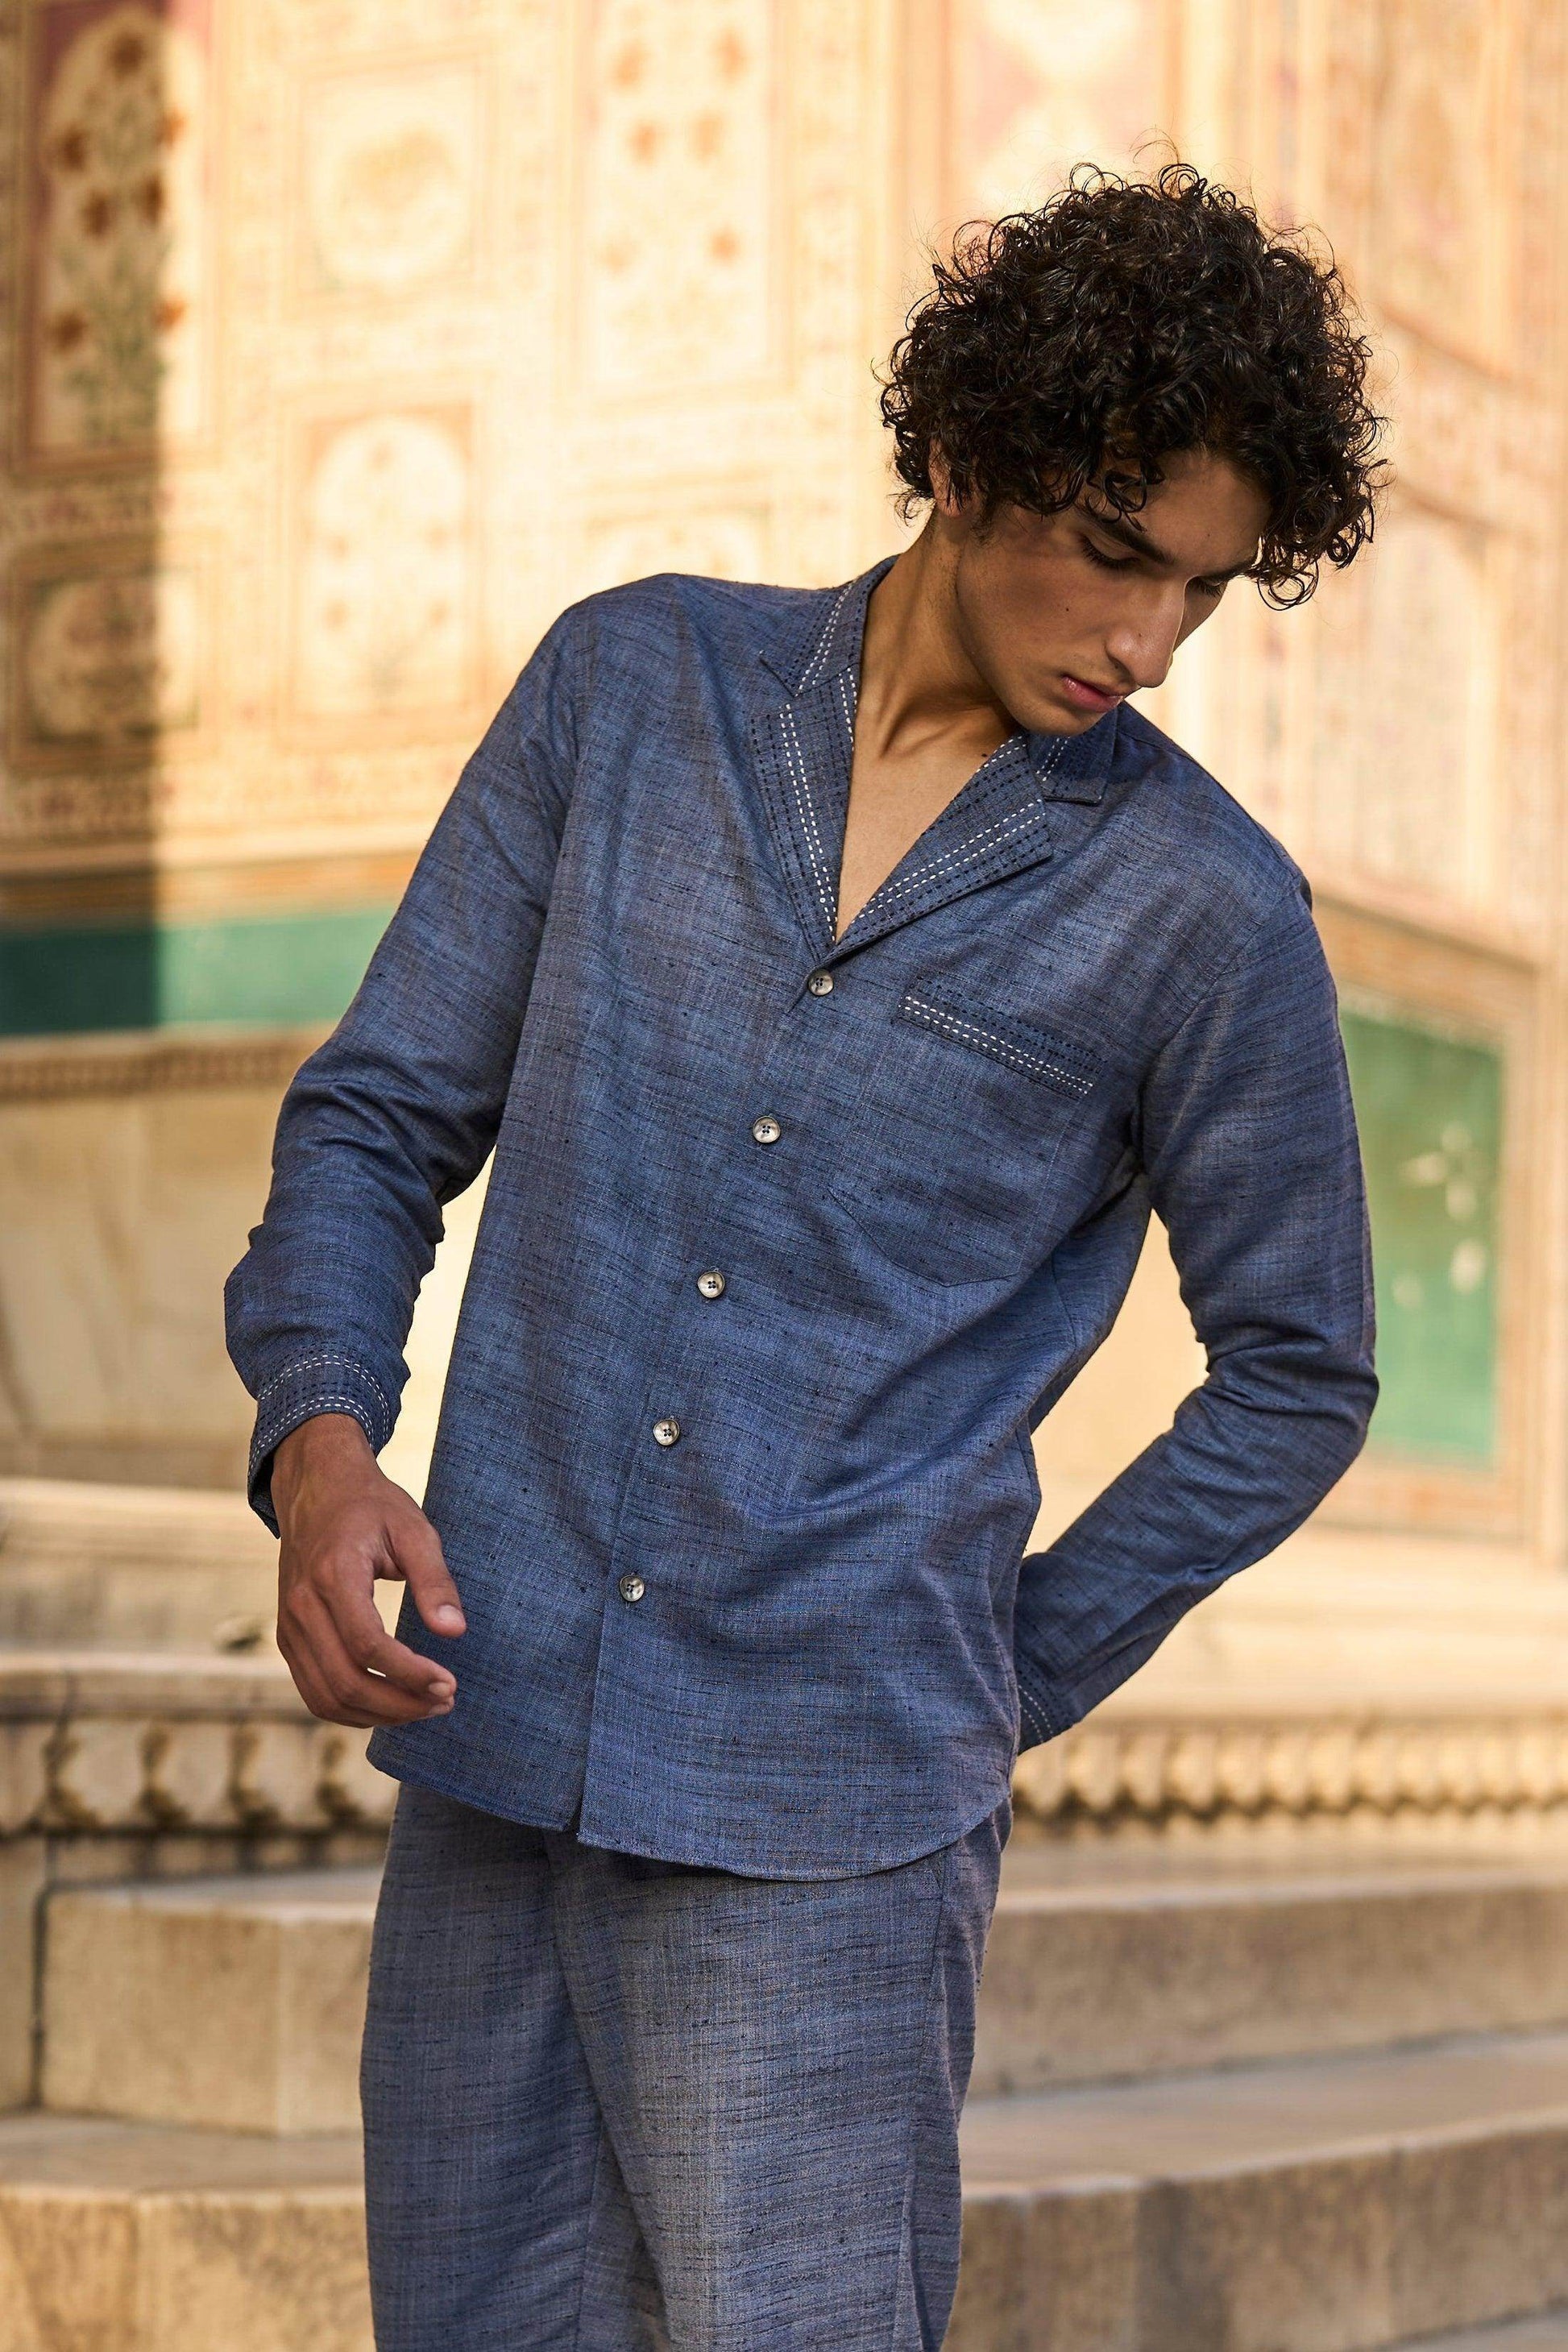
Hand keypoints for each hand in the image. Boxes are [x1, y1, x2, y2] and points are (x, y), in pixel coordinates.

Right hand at [270, 1413, 464, 1727]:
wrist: (316, 1488)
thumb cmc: (370, 1506)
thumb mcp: (413, 1530)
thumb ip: (435, 1580)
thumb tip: (455, 1631)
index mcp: (333, 1575)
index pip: (368, 1645)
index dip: (410, 1675)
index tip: (449, 1684)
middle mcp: (302, 1606)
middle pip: (345, 1681)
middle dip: (399, 1704)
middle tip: (445, 1702)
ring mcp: (289, 1626)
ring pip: (326, 1696)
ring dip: (377, 1715)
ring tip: (423, 1708)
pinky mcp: (288, 1637)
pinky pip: (314, 1691)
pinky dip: (351, 1710)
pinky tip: (390, 1704)